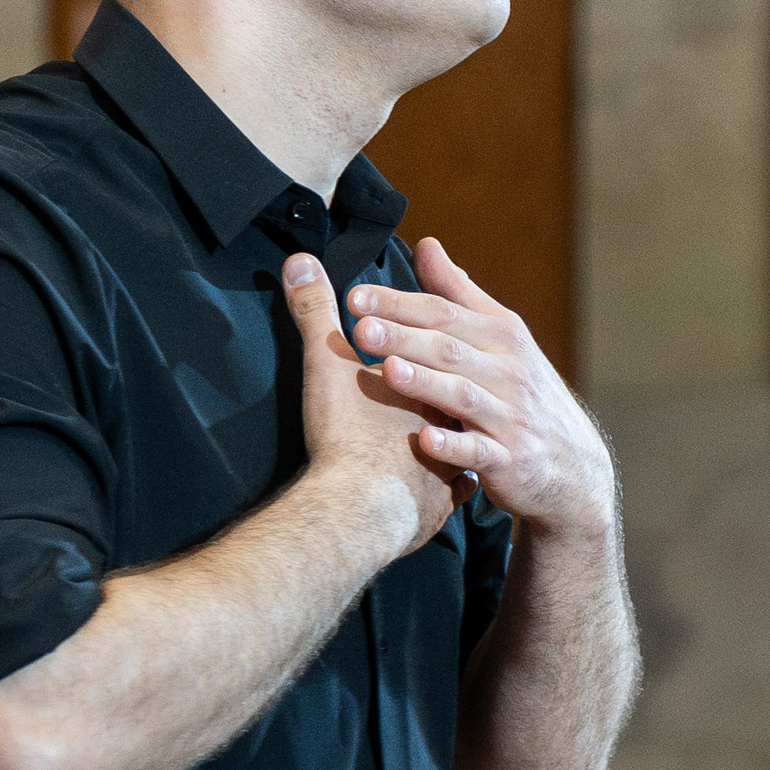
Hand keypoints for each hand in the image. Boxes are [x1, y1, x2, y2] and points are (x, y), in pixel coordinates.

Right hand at [283, 253, 469, 558]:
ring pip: (469, 438)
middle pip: (461, 390)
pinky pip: (460, 489)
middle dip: (457, 382)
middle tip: (451, 374)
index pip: (438, 349)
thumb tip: (300, 261)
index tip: (430, 329)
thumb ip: (314, 311)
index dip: (430, 337)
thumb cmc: (346, 434)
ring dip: (464, 431)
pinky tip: (461, 481)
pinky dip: (459, 482)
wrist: (363, 508)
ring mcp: (450, 462)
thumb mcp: (325, 362)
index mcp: (428, 382)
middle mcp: (449, 418)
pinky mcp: (442, 504)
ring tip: (459, 423)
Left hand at [345, 237, 614, 538]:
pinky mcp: (510, 461)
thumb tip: (425, 245)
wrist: (573, 464)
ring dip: (426, 383)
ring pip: (463, 396)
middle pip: (449, 349)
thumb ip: (458, 294)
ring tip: (388, 371)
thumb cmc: (522, 390)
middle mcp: (509, 372)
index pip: (444, 313)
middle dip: (404, 337)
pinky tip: (423, 440)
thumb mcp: (501, 337)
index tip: (355, 297)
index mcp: (502, 337)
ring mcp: (511, 418)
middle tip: (360, 329)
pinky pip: (479, 452)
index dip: (399, 304)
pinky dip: (453, 446)